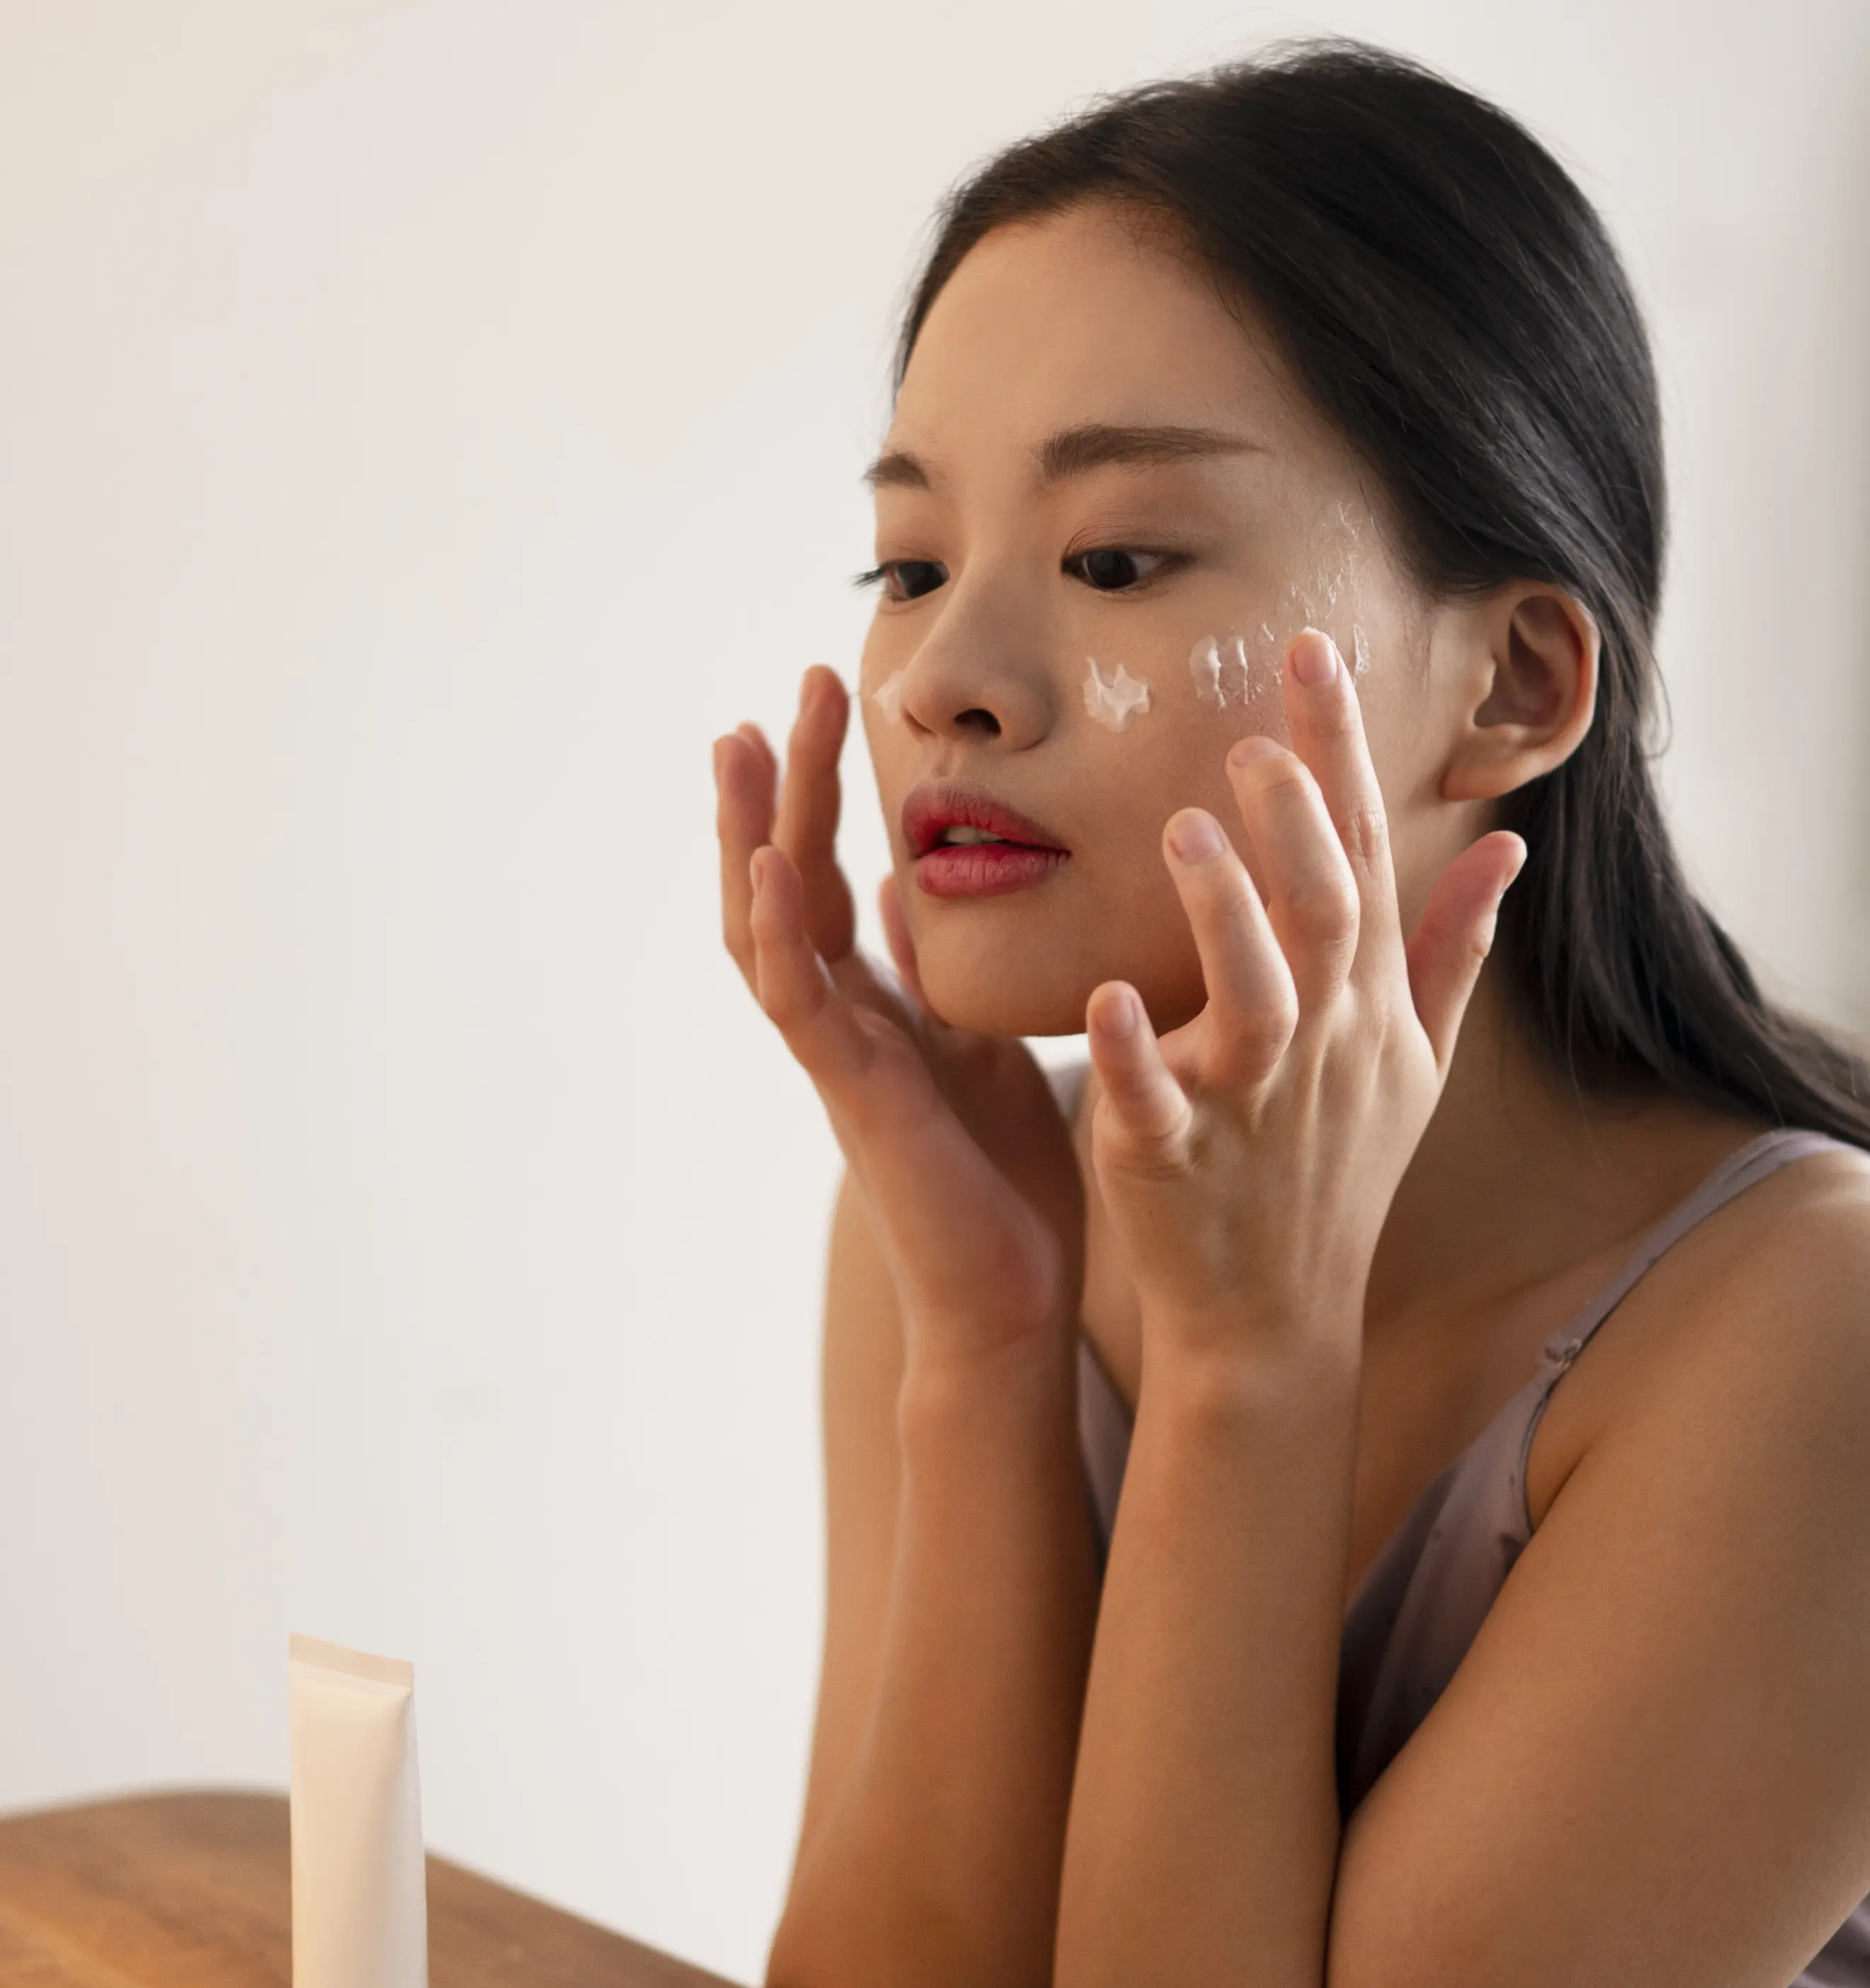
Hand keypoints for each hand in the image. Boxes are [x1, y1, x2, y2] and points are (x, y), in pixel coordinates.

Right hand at [715, 669, 1083, 1355]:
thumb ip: (949, 978)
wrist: (1012, 1303)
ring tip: (739, 737)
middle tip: (790, 684)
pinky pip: (797, 1003)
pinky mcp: (851, 1096)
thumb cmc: (1007, 1188)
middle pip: (784, 882)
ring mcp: (835, 1056)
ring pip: (766, 927)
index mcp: (878, 1008)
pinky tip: (772, 865)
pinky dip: (778, 931)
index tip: (822, 701)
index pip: (831, 880)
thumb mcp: (989, 1052)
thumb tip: (924, 892)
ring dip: (752, 831)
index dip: (820, 794)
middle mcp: (842, 1022)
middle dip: (782, 784)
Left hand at [1081, 634, 1523, 1357]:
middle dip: (1300, 817)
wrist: (1276, 1318)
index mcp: (1366, 1005)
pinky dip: (1132, 1055)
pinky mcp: (1176, 1163)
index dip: (1341, 751)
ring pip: (1257, 994)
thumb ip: (1451, 949)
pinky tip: (1102, 1000)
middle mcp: (1322, 1043)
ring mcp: (1253, 1105)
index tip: (1313, 648)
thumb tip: (1511, 849)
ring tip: (1188, 825)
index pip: (1363, 853)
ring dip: (1227, 910)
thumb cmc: (1339, 1178)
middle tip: (1256, 734)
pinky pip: (1155, 1102)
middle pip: (1326, 911)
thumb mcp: (1416, 1064)